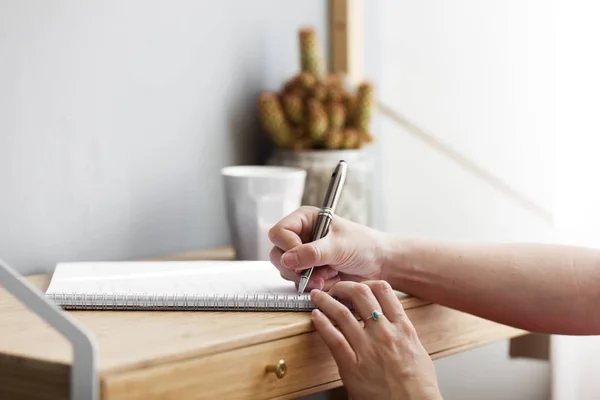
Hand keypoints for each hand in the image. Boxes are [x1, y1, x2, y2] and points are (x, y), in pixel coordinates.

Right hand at [268, 206, 388, 290]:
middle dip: (296, 268)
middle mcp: (300, 236)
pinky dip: (312, 284)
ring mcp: (303, 255)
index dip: (288, 247)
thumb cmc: (364, 245)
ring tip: (328, 275)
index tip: (302, 259)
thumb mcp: (338, 246)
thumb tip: (287, 259)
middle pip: (277, 254)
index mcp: (305, 220)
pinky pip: (298, 282)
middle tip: (313, 274)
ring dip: (306, 278)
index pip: (279, 233)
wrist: (379, 264)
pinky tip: (330, 279)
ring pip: (286, 270)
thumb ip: (312, 252)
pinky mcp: (308, 272)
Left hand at [310, 280, 441, 399]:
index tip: (359, 284)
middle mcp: (384, 333)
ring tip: (318, 297)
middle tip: (336, 287)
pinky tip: (316, 317)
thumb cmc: (418, 386)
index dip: (367, 282)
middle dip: (344, 286)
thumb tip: (393, 322)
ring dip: (326, 300)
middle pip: (361, 294)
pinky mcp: (351, 365)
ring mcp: (367, 348)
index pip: (384, 290)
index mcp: (402, 327)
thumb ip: (403, 333)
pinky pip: (332, 337)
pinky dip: (321, 323)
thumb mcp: (417, 350)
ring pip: (341, 312)